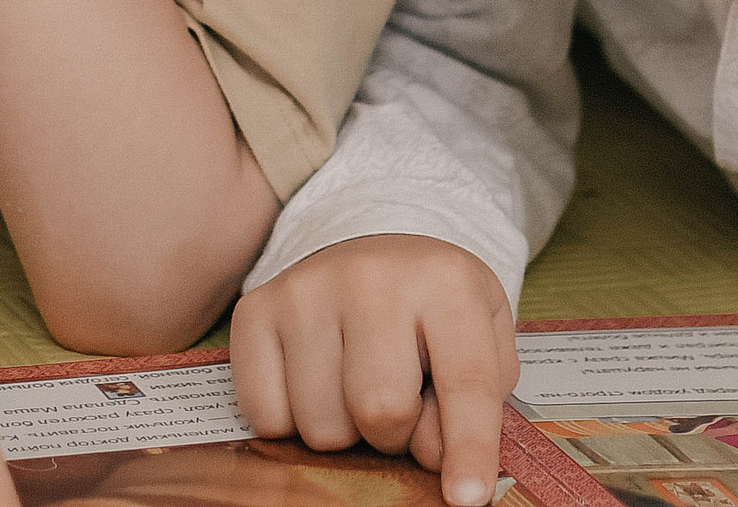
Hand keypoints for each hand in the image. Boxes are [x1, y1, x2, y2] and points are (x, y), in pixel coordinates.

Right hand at [231, 235, 516, 506]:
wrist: (370, 254)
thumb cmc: (431, 310)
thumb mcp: (482, 340)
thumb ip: (475, 405)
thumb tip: (434, 461)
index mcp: (445, 282)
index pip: (465, 382)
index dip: (469, 449)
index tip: (467, 496)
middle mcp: (371, 276)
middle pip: (380, 410)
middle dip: (393, 436)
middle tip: (399, 408)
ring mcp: (305, 289)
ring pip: (321, 425)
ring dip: (343, 432)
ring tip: (353, 387)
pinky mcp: (255, 309)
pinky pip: (267, 416)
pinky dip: (292, 424)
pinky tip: (313, 384)